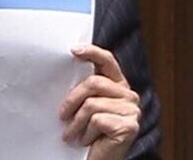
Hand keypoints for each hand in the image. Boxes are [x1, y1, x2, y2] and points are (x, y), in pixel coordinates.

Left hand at [60, 44, 140, 159]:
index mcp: (117, 86)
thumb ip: (83, 89)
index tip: (73, 50)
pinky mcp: (129, 126)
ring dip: (76, 122)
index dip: (92, 52)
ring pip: (92, 103)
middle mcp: (129, 96)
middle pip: (94, 82)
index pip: (107, 61)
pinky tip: (87, 141)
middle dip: (72, 99)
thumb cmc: (86, 133)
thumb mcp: (83, 107)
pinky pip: (97, 120)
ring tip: (71, 134)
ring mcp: (132, 111)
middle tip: (61, 115)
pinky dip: (86, 132)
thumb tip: (65, 69)